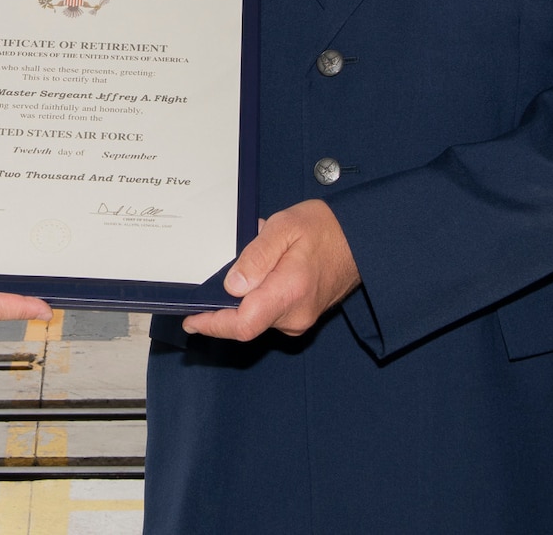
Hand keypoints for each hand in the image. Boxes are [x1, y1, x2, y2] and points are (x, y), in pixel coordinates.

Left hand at [181, 200, 359, 340]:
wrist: (361, 241)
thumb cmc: (325, 229)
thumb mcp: (285, 227)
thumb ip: (256, 256)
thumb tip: (232, 286)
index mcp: (289, 292)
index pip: (242, 324)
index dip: (212, 325)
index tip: (191, 320)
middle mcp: (294, 315)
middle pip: (245, 322)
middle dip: (225, 303)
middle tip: (225, 270)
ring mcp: (299, 320)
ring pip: (256, 317)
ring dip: (244, 297)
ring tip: (255, 261)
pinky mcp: (300, 318)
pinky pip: (269, 313)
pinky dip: (258, 297)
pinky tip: (265, 271)